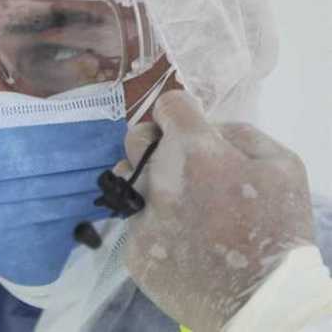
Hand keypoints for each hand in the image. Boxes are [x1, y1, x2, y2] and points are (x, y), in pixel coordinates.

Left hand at [122, 90, 314, 330]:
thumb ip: (242, 134)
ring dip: (145, 180)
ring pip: (124, 179)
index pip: (169, 105)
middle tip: (177, 162)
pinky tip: (177, 239)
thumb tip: (209, 128)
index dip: (179, 112)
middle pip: (134, 138)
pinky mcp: (133, 248)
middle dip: (154, 142)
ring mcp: (141, 215)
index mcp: (197, 152)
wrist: (261, 303)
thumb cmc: (279, 232)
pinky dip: (151, 223)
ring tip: (174, 202)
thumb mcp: (284, 167)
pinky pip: (133, 221)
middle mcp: (159, 178)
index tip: (185, 125)